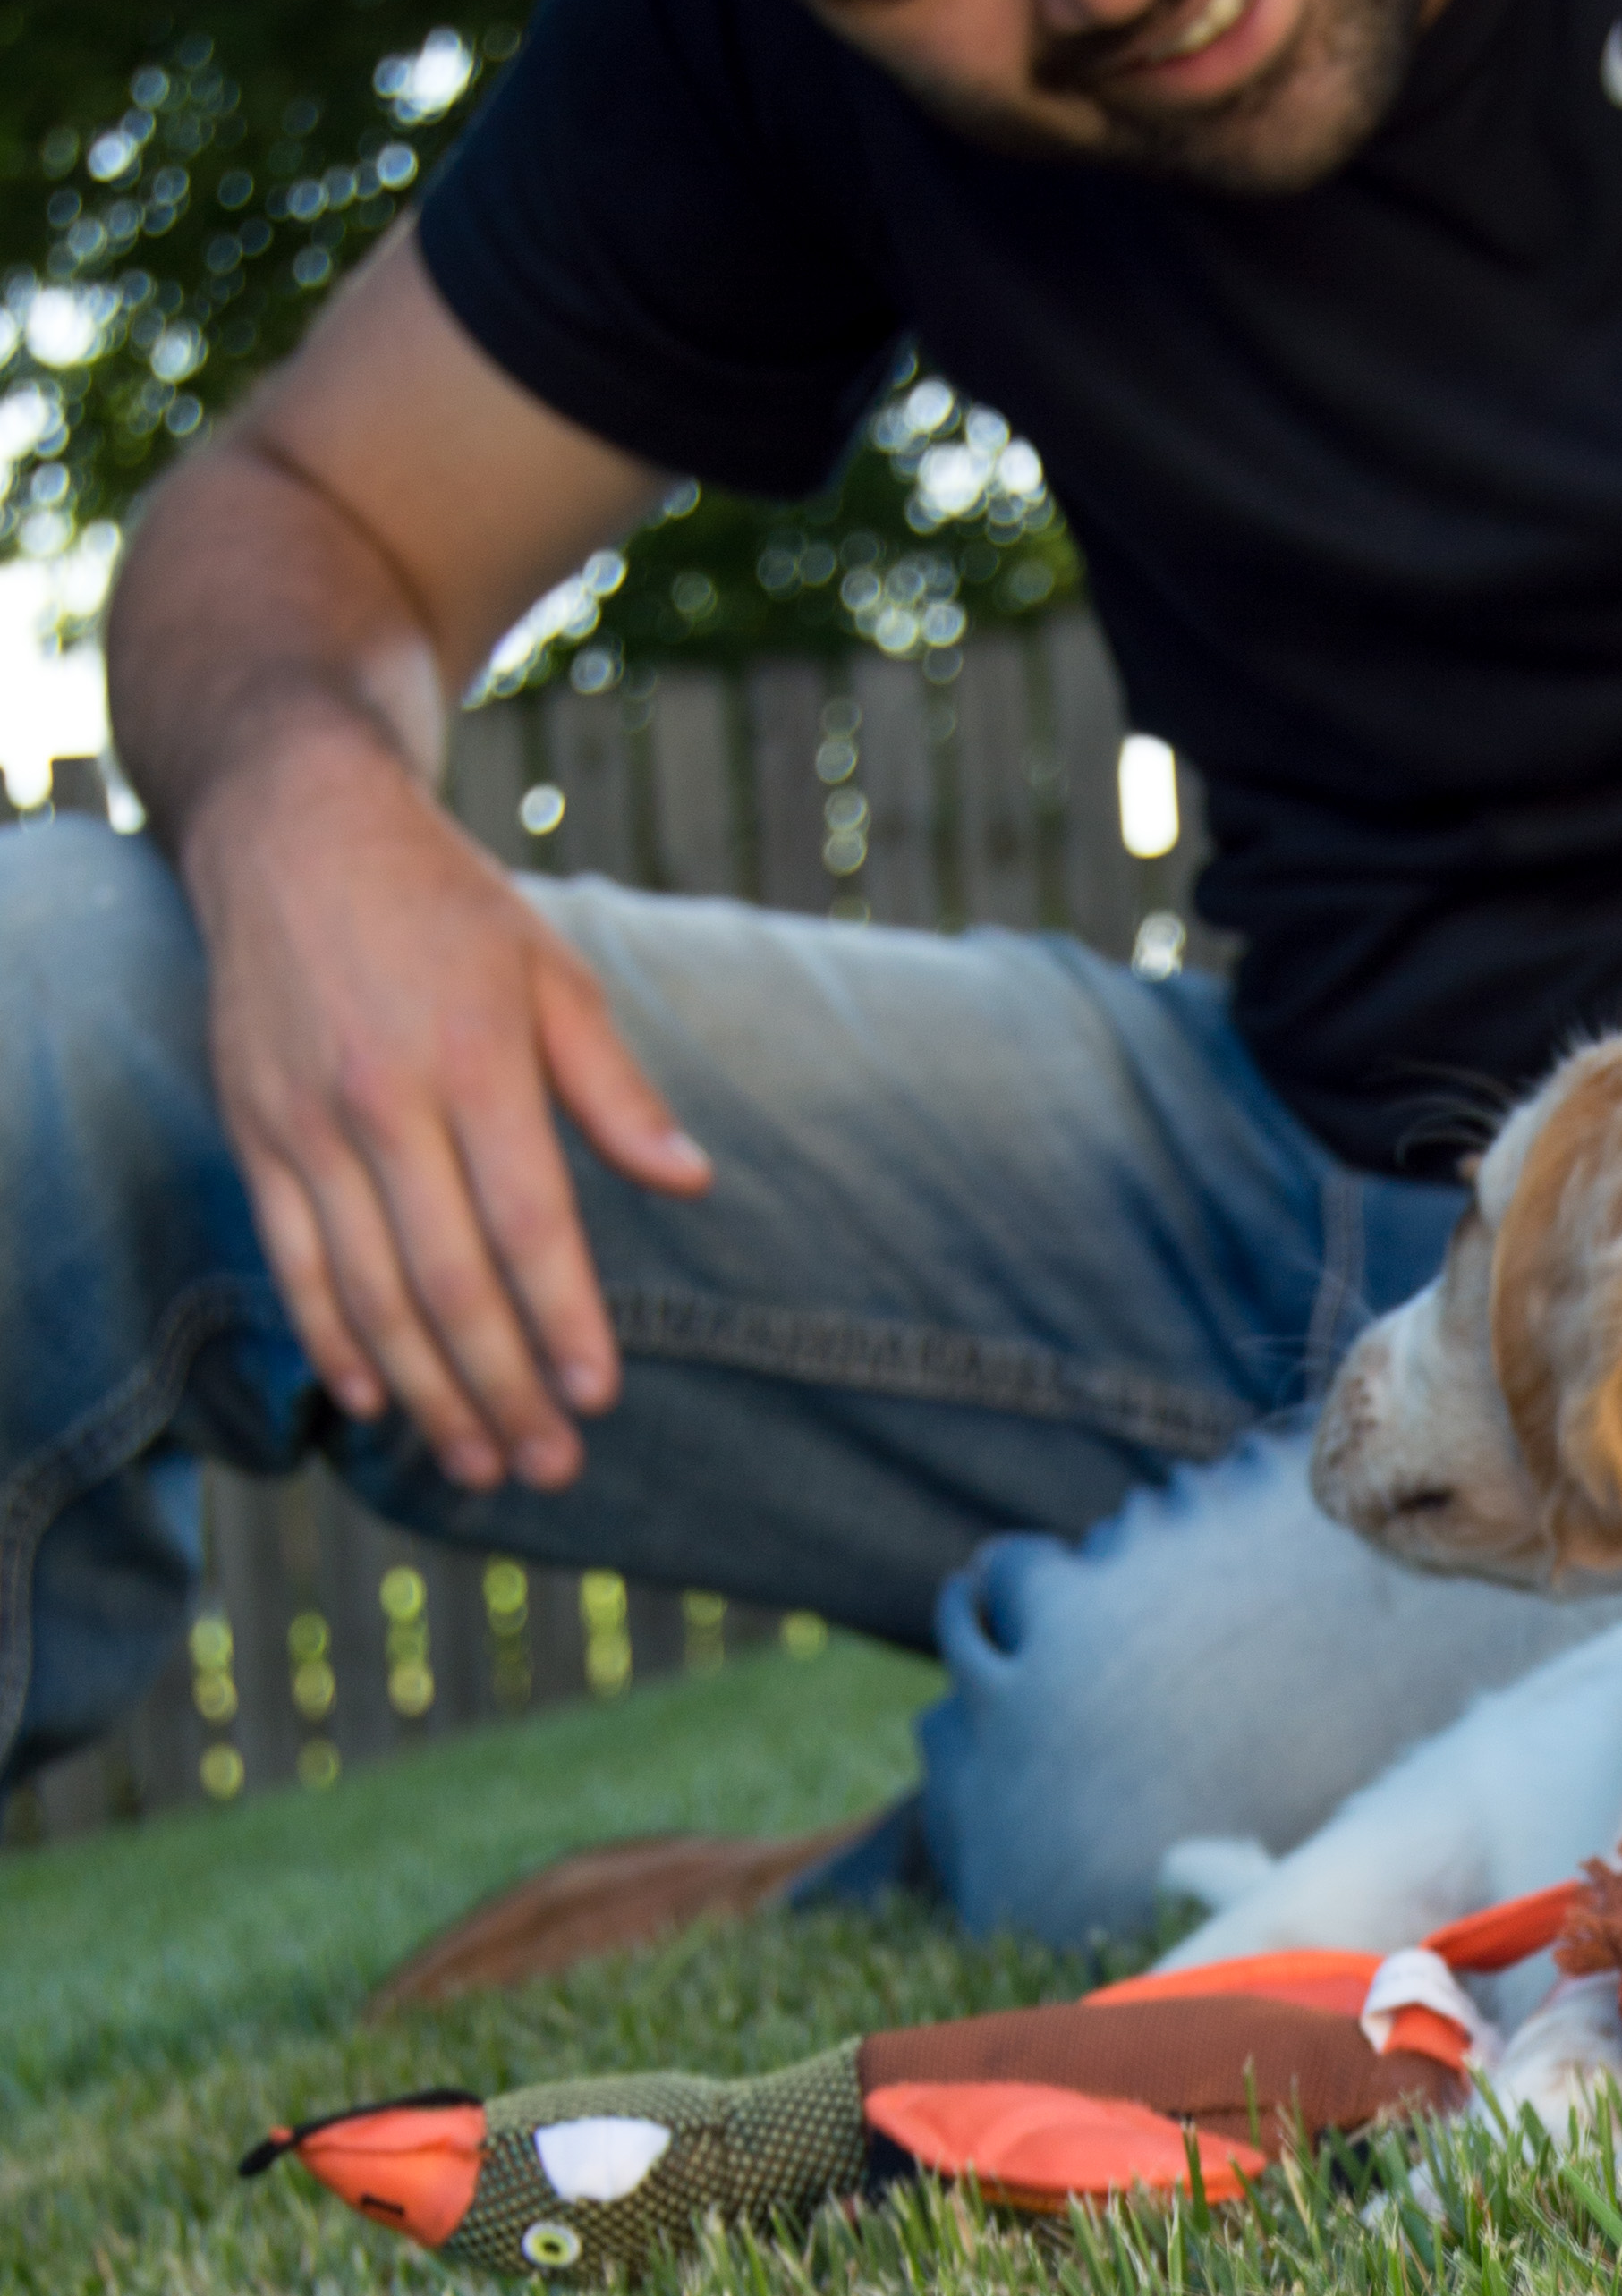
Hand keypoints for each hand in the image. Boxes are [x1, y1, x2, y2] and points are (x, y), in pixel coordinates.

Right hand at [186, 723, 712, 1489]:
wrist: (293, 828)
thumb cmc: (446, 907)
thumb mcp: (551, 972)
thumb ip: (615, 1088)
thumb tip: (692, 1181)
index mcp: (473, 1060)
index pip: (527, 1224)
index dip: (563, 1320)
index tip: (599, 1397)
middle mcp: (382, 1101)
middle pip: (447, 1283)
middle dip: (502, 1389)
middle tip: (549, 1467)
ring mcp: (306, 1124)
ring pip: (369, 1293)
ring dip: (427, 1394)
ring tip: (479, 1464)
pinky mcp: (254, 1133)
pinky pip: (293, 1263)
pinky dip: (334, 1342)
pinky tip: (377, 1402)